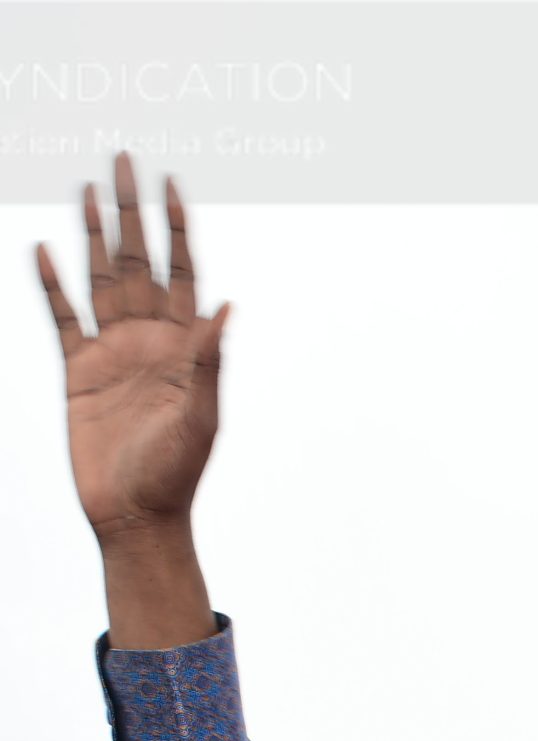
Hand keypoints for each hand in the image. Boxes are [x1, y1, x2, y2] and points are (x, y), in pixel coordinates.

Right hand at [37, 153, 229, 541]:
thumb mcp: (201, 419)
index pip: (183, 273)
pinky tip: (44, 251)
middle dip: (131, 213)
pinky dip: (52, 285)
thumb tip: (227, 307)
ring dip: (93, 235)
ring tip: (88, 189)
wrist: (136, 517)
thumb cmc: (176, 475)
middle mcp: (148, 341)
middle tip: (124, 160)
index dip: (176, 229)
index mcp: (184, 348)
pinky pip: (63, 318)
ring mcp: (112, 353)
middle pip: (138, 262)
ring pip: (100, 279)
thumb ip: (209, 363)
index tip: (172, 183)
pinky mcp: (78, 372)